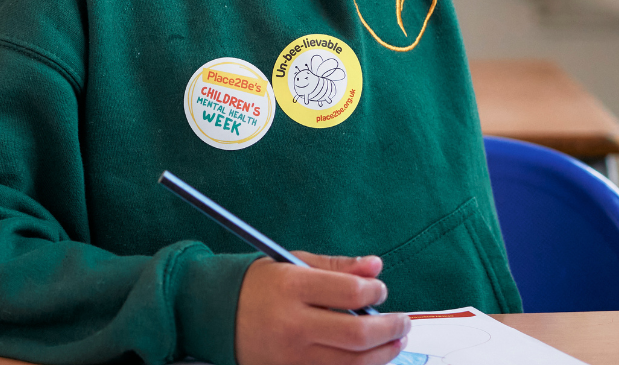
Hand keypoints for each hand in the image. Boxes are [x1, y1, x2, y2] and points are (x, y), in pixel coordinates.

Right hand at [235, 253, 409, 364]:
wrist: (215, 315)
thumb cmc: (257, 286)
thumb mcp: (291, 263)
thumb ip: (337, 266)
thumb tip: (375, 266)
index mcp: (291, 287)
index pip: (351, 292)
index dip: (376, 292)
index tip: (381, 290)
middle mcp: (293, 324)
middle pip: (358, 334)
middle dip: (391, 328)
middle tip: (403, 321)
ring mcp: (292, 355)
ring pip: (354, 363)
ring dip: (383, 353)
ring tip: (395, 341)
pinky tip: (369, 357)